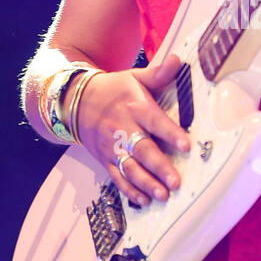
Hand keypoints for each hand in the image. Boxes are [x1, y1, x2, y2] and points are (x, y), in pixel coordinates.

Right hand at [73, 52, 190, 205]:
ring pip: (129, 167)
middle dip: (159, 166)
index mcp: (134, 107)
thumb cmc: (113, 90)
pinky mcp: (104, 159)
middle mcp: (122, 128)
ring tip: (163, 195)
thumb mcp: (134, 77)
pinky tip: (142, 199)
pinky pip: (116, 177)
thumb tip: (178, 60)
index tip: (186, 144)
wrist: (75, 101)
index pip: (155, 121)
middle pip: (142, 149)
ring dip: (146, 183)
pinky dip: (129, 189)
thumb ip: (158, 74)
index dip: (170, 133)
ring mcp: (111, 146)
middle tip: (175, 181)